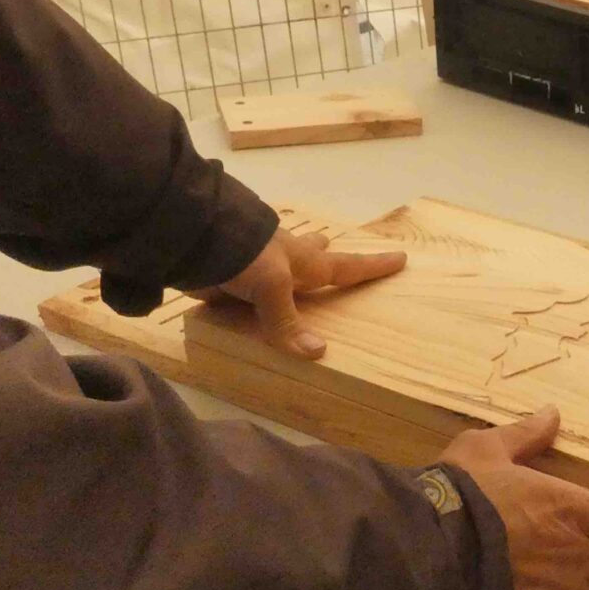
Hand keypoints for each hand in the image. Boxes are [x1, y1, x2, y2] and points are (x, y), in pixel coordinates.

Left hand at [204, 228, 406, 358]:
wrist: (188, 236)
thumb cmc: (242, 253)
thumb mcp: (271, 286)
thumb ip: (288, 322)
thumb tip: (318, 353)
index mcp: (302, 262)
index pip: (346, 267)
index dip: (373, 266)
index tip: (400, 258)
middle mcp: (282, 261)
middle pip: (311, 255)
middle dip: (324, 253)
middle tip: (332, 245)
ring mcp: (253, 265)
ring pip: (278, 264)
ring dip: (287, 263)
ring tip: (292, 266)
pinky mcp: (226, 274)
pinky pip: (246, 286)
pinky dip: (250, 287)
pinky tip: (244, 292)